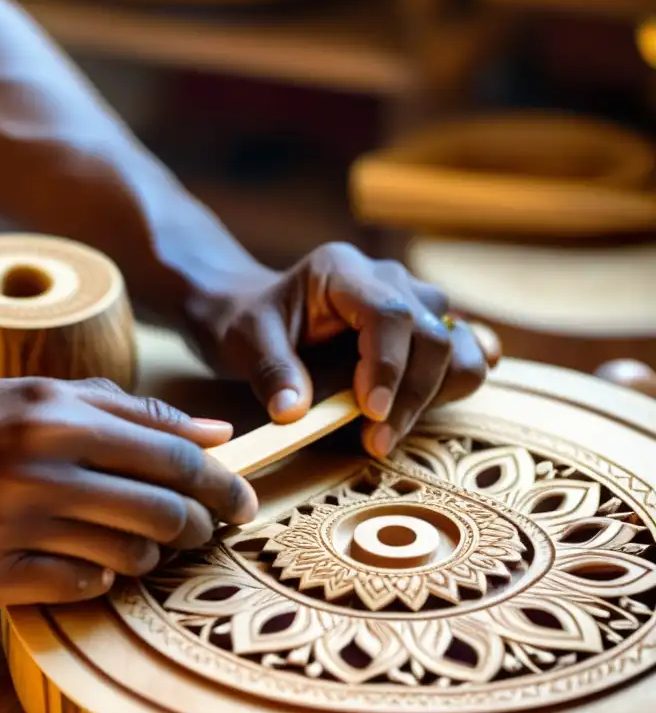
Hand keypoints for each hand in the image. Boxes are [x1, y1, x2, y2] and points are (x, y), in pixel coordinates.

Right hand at [0, 377, 256, 607]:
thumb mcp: (40, 395)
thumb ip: (130, 409)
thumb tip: (215, 432)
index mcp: (56, 417)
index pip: (171, 455)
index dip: (219, 483)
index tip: (240, 500)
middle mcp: (38, 471)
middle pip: (161, 511)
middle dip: (197, 525)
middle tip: (201, 528)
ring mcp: (15, 529)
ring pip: (128, 556)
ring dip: (149, 553)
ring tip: (139, 542)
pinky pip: (82, 588)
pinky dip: (101, 578)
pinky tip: (90, 561)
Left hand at [198, 242, 492, 457]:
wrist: (253, 312)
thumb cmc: (248, 321)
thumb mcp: (244, 340)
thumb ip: (270, 371)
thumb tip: (293, 412)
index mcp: (341, 271)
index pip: (389, 313)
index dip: (389, 366)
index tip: (370, 413)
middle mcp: (387, 278)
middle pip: (432, 335)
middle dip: (411, 395)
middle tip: (375, 441)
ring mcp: (413, 300)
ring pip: (459, 346)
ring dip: (434, 395)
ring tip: (388, 431)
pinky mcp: (425, 327)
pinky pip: (467, 350)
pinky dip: (457, 379)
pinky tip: (433, 403)